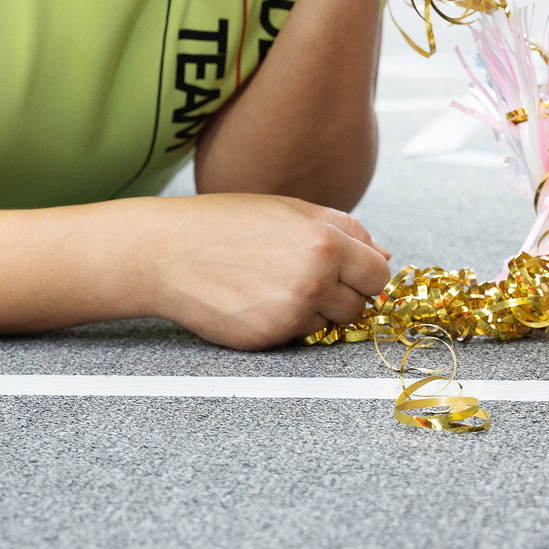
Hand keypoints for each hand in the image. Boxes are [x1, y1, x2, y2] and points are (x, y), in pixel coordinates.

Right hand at [150, 193, 397, 350]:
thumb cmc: (225, 223)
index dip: (366, 273)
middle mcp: (313, 281)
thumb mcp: (290, 209)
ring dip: (315, 309)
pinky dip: (286, 322)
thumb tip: (382, 254)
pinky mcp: (268, 339)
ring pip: (329, 323)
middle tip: (308, 275)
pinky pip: (297, 336)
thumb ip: (345, 230)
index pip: (378, 275)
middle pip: (360, 306)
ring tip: (277, 283)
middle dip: (343, 293)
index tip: (353, 271)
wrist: (166, 253)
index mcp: (324, 242)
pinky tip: (258, 298)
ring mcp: (290, 314)